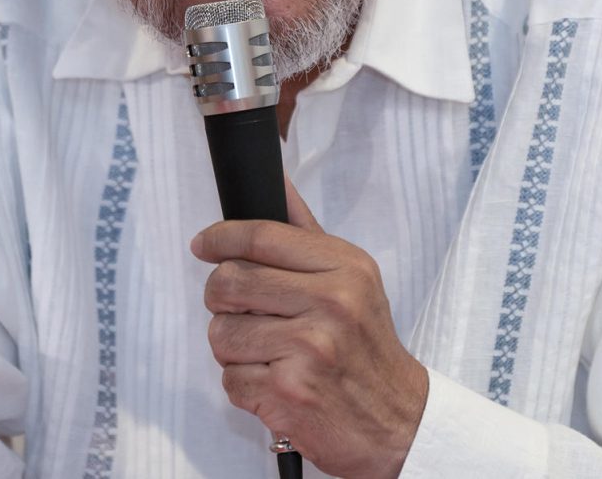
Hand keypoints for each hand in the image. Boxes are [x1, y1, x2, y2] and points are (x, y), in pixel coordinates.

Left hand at [192, 179, 428, 478]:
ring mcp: (310, 349)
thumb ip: (306, 233)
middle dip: (222, 300)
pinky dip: (243, 384)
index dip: (221, 238)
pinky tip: (273, 382)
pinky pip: (229, 379)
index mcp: (345, 268)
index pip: (262, 237)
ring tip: (265, 352)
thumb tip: (276, 181)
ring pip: (221, 334)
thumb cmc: (365, 347)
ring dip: (232, 348)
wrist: (397, 420)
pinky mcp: (289, 393)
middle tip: (238, 310)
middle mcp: (331, 303)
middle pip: (229, 282)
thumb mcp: (352, 279)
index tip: (203, 245)